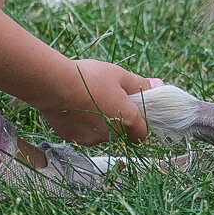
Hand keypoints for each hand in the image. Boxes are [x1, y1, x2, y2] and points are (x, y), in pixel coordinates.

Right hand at [39, 59, 162, 144]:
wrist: (54, 85)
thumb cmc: (91, 77)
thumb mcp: (120, 75)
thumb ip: (141, 84)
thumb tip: (159, 85)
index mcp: (127, 121)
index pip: (141, 134)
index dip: (139, 123)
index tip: (133, 109)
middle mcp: (110, 135)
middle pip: (119, 132)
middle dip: (117, 119)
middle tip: (108, 97)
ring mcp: (88, 139)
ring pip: (99, 133)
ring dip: (98, 121)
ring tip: (87, 98)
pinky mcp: (70, 138)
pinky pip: (81, 132)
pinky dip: (80, 122)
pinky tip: (73, 105)